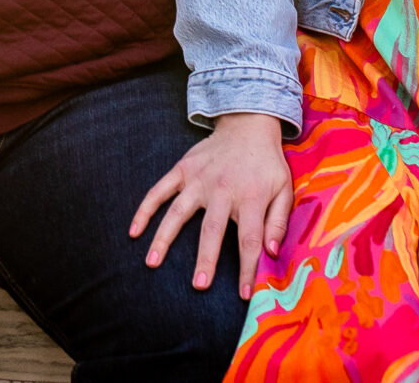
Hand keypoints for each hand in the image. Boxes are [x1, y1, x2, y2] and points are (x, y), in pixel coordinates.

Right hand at [129, 112, 292, 293]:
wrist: (248, 124)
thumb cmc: (267, 164)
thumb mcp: (284, 189)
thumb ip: (278, 222)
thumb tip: (271, 253)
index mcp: (251, 196)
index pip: (250, 239)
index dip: (248, 268)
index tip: (245, 294)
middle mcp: (222, 188)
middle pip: (211, 230)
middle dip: (205, 259)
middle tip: (198, 286)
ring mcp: (198, 179)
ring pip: (178, 212)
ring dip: (164, 238)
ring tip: (151, 262)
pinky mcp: (182, 170)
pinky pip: (160, 190)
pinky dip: (145, 209)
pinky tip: (134, 230)